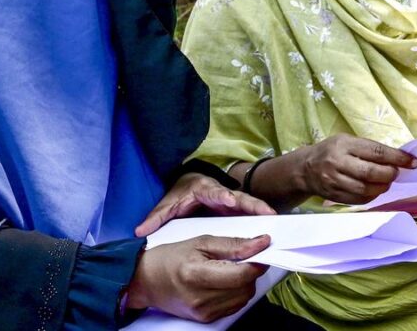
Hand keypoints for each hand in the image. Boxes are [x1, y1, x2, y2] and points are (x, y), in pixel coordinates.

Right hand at [126, 235, 269, 322]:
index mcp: (197, 274)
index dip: (258, 261)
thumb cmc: (171, 258)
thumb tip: (261, 244)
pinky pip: (234, 306)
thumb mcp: (201, 242)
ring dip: (245, 282)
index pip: (242, 274)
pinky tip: (225, 282)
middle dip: (252, 271)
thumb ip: (233, 244)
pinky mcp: (206, 319)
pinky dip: (236, 292)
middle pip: (246, 287)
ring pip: (244, 298)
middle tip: (245, 257)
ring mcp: (203, 312)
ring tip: (232, 269)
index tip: (261, 249)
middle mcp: (200, 298)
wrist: (146, 280)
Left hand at [135, 173, 274, 236]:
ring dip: (263, 211)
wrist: (191, 185)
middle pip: (240, 197)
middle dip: (253, 204)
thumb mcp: (168, 204)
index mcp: (205, 189)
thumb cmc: (181, 194)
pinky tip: (274, 228)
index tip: (229, 201)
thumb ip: (156, 217)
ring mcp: (233, 202)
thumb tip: (140, 231)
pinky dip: (262, 218)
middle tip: (266, 213)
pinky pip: (252, 214)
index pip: (215, 192)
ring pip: (250, 205)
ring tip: (276, 221)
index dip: (223, 196)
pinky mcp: (238, 210)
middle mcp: (222, 193)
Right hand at [297, 134, 416, 204]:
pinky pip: (359, 199)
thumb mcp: (347, 141)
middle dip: (390, 174)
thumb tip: (398, 158)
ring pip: (366, 189)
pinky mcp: (334, 195)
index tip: (412, 162)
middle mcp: (337, 162)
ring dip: (383, 186)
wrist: (304, 169)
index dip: (397, 158)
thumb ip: (369, 149)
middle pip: (371, 173)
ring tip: (387, 181)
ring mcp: (334, 181)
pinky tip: (376, 189)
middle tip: (396, 173)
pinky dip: (372, 195)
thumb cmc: (331, 151)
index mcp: (344, 144)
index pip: (376, 152)